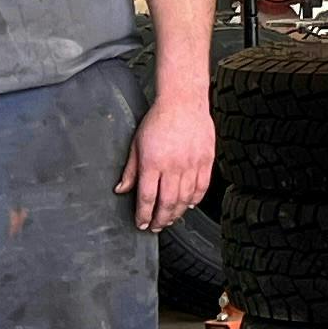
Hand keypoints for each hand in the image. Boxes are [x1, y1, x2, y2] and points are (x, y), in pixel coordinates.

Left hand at [121, 89, 215, 232]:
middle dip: (160, 219)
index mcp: (153, 162)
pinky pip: (202, 187)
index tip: (141, 223)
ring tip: (170, 219)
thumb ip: (131, 170)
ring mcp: (192, 164)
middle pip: (167, 203)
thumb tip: (122, 189)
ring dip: (177, 213)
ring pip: (186, 199)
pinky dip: (196, 199)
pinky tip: (189, 204)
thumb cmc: (158, 119)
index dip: (143, 214)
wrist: (183, 102)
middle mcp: (173, 166)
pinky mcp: (206, 161)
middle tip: (155, 227)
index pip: (147, 197)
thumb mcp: (136, 144)